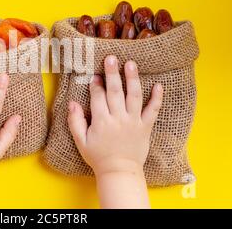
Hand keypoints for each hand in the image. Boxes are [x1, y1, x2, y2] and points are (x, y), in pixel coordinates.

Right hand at [68, 55, 162, 176]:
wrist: (119, 172)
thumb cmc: (98, 157)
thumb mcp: (81, 141)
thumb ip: (75, 121)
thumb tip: (72, 102)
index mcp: (101, 121)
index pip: (98, 97)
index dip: (96, 84)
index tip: (95, 75)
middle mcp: (118, 119)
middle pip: (115, 92)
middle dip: (112, 73)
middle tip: (111, 58)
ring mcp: (133, 122)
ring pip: (133, 96)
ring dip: (132, 79)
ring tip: (131, 64)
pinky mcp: (145, 127)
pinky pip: (153, 111)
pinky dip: (157, 98)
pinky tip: (159, 85)